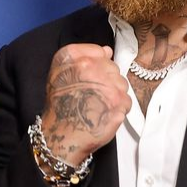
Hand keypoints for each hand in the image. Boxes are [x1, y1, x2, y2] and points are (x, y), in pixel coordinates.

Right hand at [39, 44, 130, 166]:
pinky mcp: (118, 102)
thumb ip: (82, 57)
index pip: (100, 52)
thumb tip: (107, 51)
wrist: (61, 136)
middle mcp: (89, 67)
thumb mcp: (59, 74)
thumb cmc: (60, 106)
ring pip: (121, 83)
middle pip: (113, 68)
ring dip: (114, 94)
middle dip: (106, 80)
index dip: (97, 66)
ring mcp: (106, 84)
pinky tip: (105, 113)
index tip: (89, 78)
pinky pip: (126, 99)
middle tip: (92, 95)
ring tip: (98, 105)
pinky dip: (119, 108)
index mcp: (72, 58)